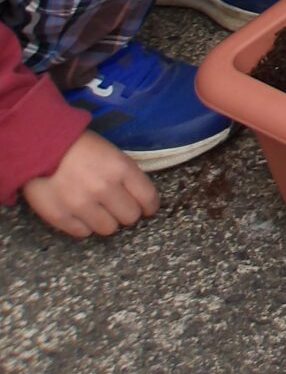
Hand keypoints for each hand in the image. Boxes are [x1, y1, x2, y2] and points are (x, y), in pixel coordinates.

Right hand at [22, 130, 157, 237]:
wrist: (40, 147)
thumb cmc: (80, 146)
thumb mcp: (112, 152)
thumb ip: (126, 174)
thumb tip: (138, 195)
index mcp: (121, 169)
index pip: (148, 198)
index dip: (150, 206)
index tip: (147, 208)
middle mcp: (104, 189)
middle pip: (130, 217)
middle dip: (127, 213)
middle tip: (119, 207)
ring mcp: (81, 205)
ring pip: (109, 229)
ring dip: (107, 221)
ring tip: (99, 211)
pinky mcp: (60, 217)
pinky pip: (83, 233)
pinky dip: (85, 226)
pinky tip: (81, 214)